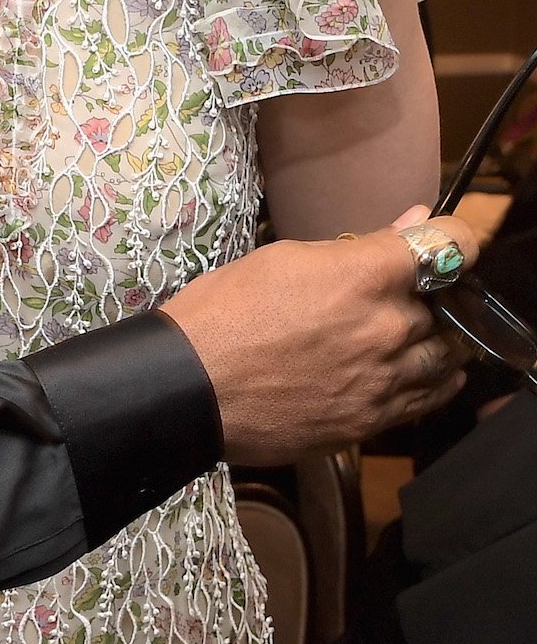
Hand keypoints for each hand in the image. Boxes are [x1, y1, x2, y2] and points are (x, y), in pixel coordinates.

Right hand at [161, 205, 476, 465]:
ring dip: (440, 336)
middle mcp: (388, 327)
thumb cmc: (223, 311)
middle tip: (402, 289)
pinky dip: (437, 379)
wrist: (191, 387)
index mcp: (365, 275)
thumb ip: (357, 245)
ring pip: (450, 354)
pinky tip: (425, 370)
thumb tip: (412, 223)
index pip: (451, 246)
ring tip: (414, 331)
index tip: (442, 239)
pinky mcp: (374, 420)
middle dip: (431, 291)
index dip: (452, 237)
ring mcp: (386, 379)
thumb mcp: (281, 259)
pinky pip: (432, 397)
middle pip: (448, 303)